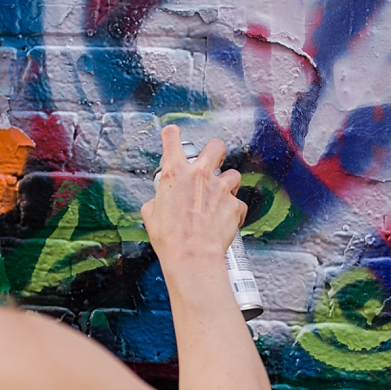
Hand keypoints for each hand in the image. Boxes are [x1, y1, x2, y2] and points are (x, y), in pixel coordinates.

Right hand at [141, 125, 247, 265]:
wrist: (192, 255)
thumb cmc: (170, 238)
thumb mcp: (151, 214)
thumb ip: (158, 200)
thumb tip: (159, 202)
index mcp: (175, 174)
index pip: (172, 139)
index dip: (172, 134)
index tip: (173, 134)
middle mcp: (200, 176)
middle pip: (215, 146)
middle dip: (215, 150)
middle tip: (213, 159)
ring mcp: (220, 189)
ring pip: (233, 174)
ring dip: (228, 182)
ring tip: (220, 195)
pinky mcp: (234, 204)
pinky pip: (238, 203)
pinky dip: (233, 209)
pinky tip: (226, 218)